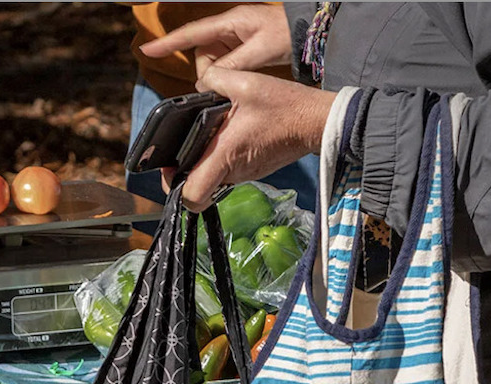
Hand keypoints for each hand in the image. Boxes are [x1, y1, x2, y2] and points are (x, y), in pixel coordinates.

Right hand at [139, 4, 292, 78]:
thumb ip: (231, 67)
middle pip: (202, 53)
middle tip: (223, 84)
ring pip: (213, 61)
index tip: (146, 50)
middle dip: (208, 71)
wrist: (313, 33)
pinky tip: (241, 79)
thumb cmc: (289, 34)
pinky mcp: (242, 49)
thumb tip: (207, 83)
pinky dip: (228, 74)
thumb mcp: (260, 51)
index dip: (168, 43)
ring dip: (219, 75)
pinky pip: (225, 64)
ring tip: (239, 80)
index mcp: (230, 22)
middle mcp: (228, 28)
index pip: (190, 33)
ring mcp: (235, 38)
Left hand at [164, 67, 335, 210]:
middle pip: (198, 190)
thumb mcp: (246, 83)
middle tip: (182, 154)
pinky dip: (222, 160)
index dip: (176, 190)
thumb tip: (200, 82)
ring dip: (204, 165)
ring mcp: (245, 175)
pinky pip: (229, 172)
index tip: (172, 170)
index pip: (192, 197)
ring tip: (206, 139)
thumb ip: (216, 79)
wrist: (318, 122)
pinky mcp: (254, 171)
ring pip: (213, 181)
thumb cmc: (286, 106)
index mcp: (224, 155)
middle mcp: (233, 172)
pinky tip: (227, 138)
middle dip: (185, 176)